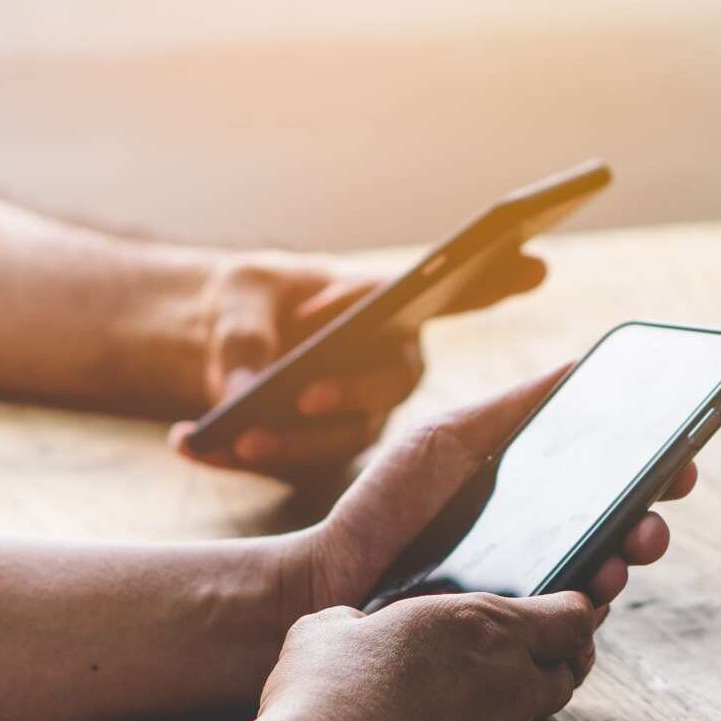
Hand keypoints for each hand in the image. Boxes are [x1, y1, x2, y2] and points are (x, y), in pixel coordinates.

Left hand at [169, 248, 546, 476]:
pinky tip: (184, 444)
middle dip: (351, 388)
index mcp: (390, 307)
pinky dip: (235, 453)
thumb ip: (245, 330)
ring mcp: (365, 415)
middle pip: (393, 381)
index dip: (500, 281)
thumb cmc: (247, 301)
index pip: (457, 293)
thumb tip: (245, 386)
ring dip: (288, 438)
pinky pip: (290, 460)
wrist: (213, 345)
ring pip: (342, 436)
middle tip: (305, 391)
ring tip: (233, 436)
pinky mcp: (325, 452)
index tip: (535, 259)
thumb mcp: (240, 293)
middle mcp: (393, 365)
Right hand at [250, 589, 600, 720]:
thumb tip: (362, 630)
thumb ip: (370, 620)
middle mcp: (512, 691)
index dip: (574, 616)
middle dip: (541, 670)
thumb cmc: (314, 702)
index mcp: (485, 630)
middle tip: (500, 671)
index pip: (573, 617)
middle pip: (563, 676)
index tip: (566, 620)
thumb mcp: (330, 628)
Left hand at [283, 369, 696, 621]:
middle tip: (654, 521)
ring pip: (603, 588)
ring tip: (619, 559)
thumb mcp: (448, 441)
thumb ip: (513, 409)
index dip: (658, 475)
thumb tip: (579, 366)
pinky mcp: (512, 643)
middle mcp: (547, 550)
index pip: (616, 488)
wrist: (333, 578)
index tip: (682, 462)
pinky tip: (584, 602)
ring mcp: (532, 599)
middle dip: (651, 527)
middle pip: (623, 539)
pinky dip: (583, 620)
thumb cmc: (387, 507)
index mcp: (542, 501)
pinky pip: (565, 639)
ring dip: (624, 571)